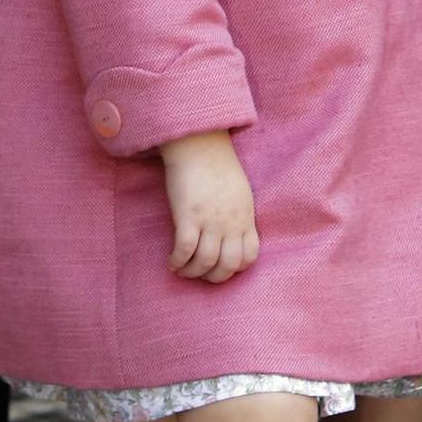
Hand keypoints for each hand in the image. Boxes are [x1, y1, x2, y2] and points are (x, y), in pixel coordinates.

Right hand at [160, 130, 258, 282]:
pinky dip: (177, 262)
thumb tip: (231, 235)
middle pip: (228, 265)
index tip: (220, 267)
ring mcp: (211, 220)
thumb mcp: (239, 193)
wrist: (200, 144)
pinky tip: (172, 262)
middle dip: (213, 277)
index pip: (250, 256)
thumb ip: (238, 215)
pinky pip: (185, 250)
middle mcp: (231, 222)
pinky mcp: (189, 216)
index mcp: (245, 217)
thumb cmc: (218, 166)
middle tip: (200, 275)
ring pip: (205, 262)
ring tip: (182, 270)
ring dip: (192, 273)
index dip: (235, 269)